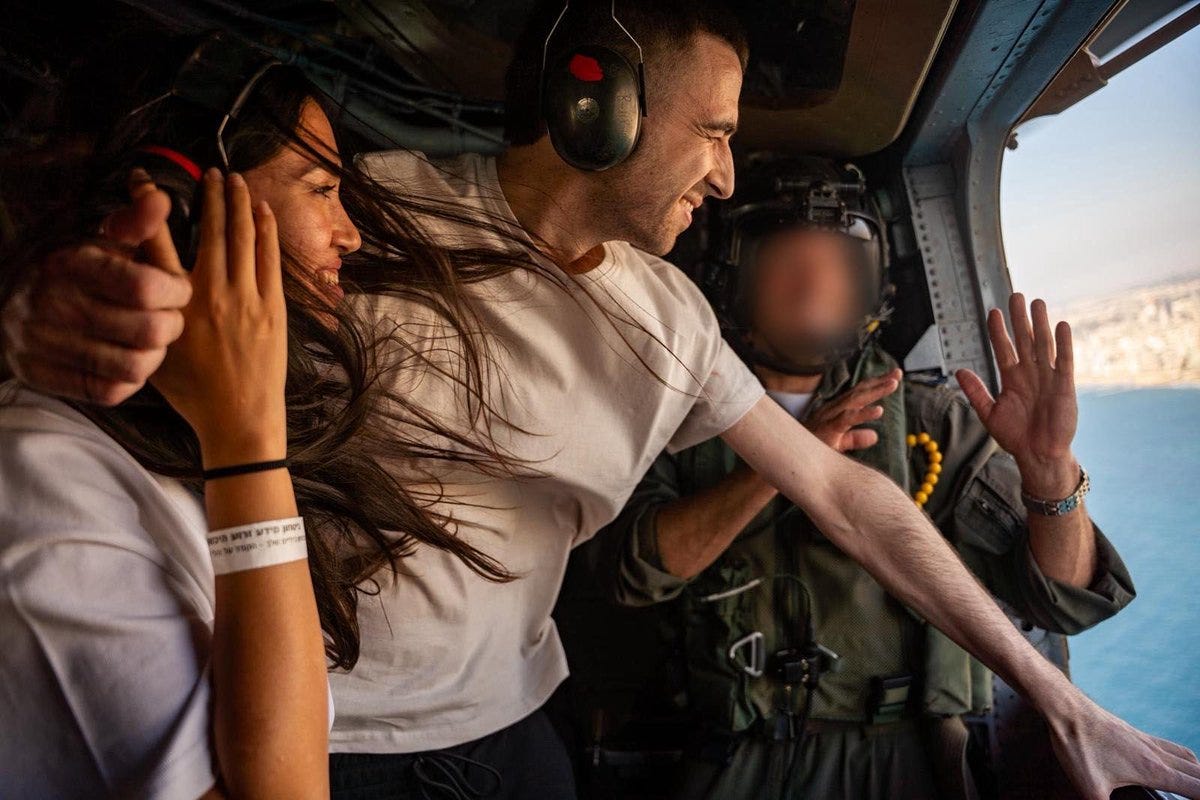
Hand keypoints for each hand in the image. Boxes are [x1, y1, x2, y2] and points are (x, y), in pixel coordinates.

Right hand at [0, 172, 191, 404]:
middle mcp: (53, 304)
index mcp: (72, 264)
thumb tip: (158, 197)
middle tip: (171, 318)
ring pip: (135, 366)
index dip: (177, 290)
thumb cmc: (74, 270)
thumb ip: (134, 223)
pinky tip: (130, 360)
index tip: (179, 287)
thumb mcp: (99, 240)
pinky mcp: (43, 375)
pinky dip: (130, 379)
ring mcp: (44, 343)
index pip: (145, 286)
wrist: (8, 302)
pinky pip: (109, 391)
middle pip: (148, 330)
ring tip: (153, 340)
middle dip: (172, 325)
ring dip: (156, 355)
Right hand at [148, 169, 286, 468]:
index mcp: (174, 303)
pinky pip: (270, 258)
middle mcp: (210, 294)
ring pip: (243, 237)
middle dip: (212, 195)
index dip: (150, 208)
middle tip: (210, 172)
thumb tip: (139, 280)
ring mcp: (245, 298)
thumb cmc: (195, 392)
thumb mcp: (156, 350)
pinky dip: (266, 230)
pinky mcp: (273, 307)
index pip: (156, 242)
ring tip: (237, 180)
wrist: (238, 419)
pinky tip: (262, 211)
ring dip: (240, 204)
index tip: (146, 182)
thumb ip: (149, 311)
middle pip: (211, 229)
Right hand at [804, 369, 900, 451]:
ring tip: (893, 384)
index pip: (859, 393)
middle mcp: (834, 409)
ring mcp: (831, 417)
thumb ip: (855, 438)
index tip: (893, 377)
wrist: (791, 455)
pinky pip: (848, 419)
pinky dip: (864, 414)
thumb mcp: (837, 443)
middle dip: (880, 381)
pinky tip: (879, 410)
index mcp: (837, 410)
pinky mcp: (829, 429)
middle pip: (860, 392)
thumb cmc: (811, 448)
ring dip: (875, 391)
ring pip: (856, 401)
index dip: (875, 384)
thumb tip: (875, 436)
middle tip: (898, 373)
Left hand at [956, 294, 1078, 496]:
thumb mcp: (989, 413)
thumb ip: (975, 391)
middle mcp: (1030, 373)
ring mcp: (1048, 378)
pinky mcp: (1064, 386)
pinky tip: (1061, 325)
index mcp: (1011, 378)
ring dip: (1040, 324)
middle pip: (1023, 340)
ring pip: (1043, 345)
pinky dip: (1063, 344)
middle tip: (1016, 296)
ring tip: (1037, 303)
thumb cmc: (1015, 436)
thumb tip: (958, 371)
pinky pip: (1064, 361)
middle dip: (1019, 319)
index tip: (992, 312)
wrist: (1038, 455)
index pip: (1003, 348)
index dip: (998, 331)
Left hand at [1047, 693, 1199, 798]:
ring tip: (1196, 786)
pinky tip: (1171, 763)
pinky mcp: (1136, 734)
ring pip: (1188, 757)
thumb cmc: (1077, 746)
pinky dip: (1182, 758)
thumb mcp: (1090, 787)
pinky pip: (1170, 746)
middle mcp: (1156, 754)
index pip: (1196, 788)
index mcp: (1153, 770)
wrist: (1066, 709)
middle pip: (1198, 773)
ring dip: (1197, 773)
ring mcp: (1147, 741)